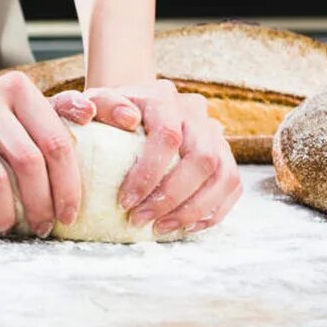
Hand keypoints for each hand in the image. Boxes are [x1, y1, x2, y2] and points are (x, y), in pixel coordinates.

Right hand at [0, 73, 93, 236]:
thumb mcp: (22, 118)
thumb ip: (59, 115)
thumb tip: (92, 112)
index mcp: (16, 89)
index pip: (55, 141)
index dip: (67, 185)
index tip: (68, 215)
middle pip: (27, 161)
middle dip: (39, 204)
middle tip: (40, 228)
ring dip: (4, 214)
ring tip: (5, 227)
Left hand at [84, 80, 242, 234]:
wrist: (132, 106)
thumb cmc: (109, 112)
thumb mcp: (94, 103)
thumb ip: (101, 105)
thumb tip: (127, 120)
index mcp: (164, 98)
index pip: (168, 136)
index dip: (149, 174)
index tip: (125, 201)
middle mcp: (196, 114)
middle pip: (202, 159)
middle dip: (172, 197)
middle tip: (140, 219)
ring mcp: (215, 134)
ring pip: (223, 176)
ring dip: (194, 210)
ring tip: (161, 228)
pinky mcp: (224, 154)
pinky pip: (232, 186)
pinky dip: (213, 211)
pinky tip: (186, 226)